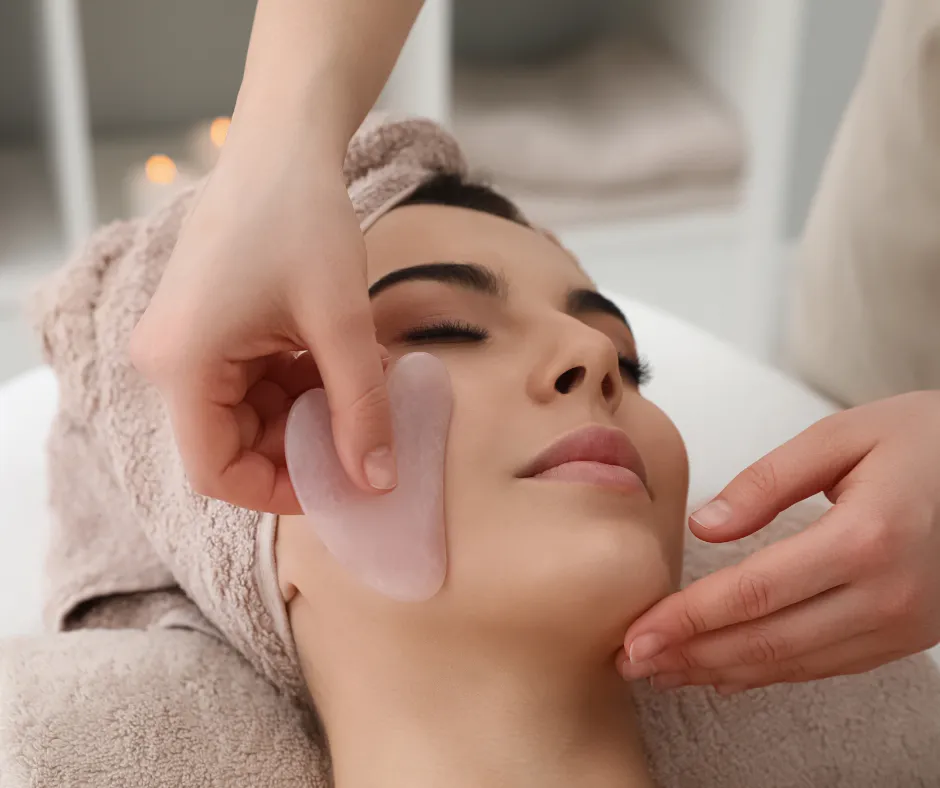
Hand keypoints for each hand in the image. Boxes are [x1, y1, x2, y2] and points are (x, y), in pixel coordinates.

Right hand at [130, 113, 394, 513]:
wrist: (283, 145)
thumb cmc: (303, 220)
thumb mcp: (342, 323)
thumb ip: (362, 408)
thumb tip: (378, 483)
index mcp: (184, 365)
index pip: (216, 470)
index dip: (279, 491)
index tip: (341, 483)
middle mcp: (169, 361)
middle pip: (235, 443)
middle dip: (304, 445)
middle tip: (365, 434)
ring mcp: (187, 343)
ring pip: (249, 414)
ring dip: (308, 411)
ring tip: (363, 387)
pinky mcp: (209, 328)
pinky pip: (252, 381)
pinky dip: (298, 383)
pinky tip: (343, 363)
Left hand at [620, 391, 939, 693]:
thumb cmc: (925, 440)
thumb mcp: (843, 436)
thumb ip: (767, 481)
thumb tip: (704, 528)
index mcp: (865, 538)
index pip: (754, 592)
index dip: (689, 619)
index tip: (637, 633)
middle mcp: (886, 595)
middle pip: (767, 640)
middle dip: (691, 656)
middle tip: (633, 661)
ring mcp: (902, 624)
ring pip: (794, 662)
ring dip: (722, 672)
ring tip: (664, 672)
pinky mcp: (907, 635)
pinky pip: (827, 665)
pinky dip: (770, 674)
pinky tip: (727, 674)